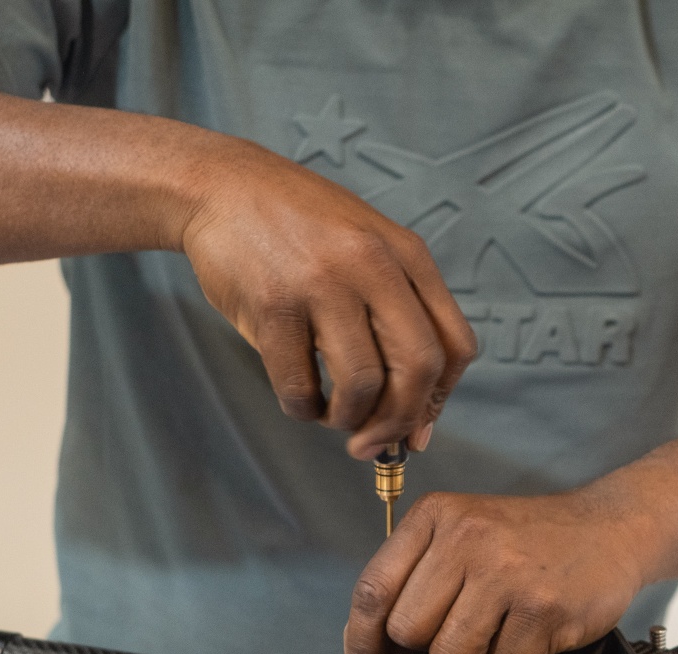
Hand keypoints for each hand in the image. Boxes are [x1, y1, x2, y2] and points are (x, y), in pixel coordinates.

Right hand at [180, 141, 477, 457]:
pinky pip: (300, 386)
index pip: (455, 345)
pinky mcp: (273, 304)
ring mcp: (322, 283)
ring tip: (333, 414)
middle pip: (418, 368)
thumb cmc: (300, 230)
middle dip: (400, 421)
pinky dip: (303, 409)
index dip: (441, 398)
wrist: (222, 187)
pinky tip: (301, 400)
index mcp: (407, 254)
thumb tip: (415, 421)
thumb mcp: (368, 248)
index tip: (416, 424)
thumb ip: (397, 317)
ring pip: (362, 384)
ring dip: (349, 419)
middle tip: (375, 442)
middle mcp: (372, 265)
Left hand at [342, 490, 658, 653]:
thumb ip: (415, 581)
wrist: (612, 527)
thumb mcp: (464, 534)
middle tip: (460, 634)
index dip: (360, 642)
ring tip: (499, 631)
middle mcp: (467, 539)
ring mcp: (507, 574)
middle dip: (428, 648)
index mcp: (436, 517)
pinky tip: (527, 637)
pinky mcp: (542, 609)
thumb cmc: (532, 539)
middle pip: (408, 631)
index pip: (373, 590)